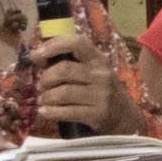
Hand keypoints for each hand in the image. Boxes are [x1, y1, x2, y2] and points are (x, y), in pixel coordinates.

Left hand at [32, 19, 139, 133]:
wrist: (125, 118)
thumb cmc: (101, 91)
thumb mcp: (93, 72)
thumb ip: (71, 63)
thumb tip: (37, 56)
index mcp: (99, 59)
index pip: (76, 43)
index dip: (53, 46)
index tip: (36, 55)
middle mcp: (102, 75)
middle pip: (64, 70)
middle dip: (45, 78)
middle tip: (41, 86)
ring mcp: (101, 95)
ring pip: (63, 93)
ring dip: (46, 97)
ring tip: (43, 100)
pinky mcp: (98, 115)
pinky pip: (67, 112)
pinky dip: (51, 112)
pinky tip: (45, 112)